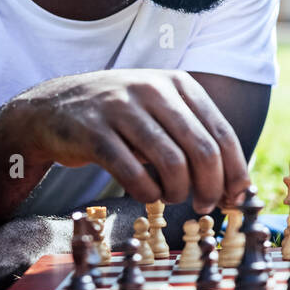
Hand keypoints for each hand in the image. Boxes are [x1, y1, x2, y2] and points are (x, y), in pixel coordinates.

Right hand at [5, 69, 248, 213]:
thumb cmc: (121, 117)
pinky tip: (149, 196)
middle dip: (211, 186)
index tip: (237, 197)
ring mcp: (122, 108)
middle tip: (206, 205)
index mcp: (179, 84)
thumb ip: (196, 138)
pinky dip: (148, 193)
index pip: (221, 133)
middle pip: (202, 150)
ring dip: (179, 191)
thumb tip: (236, 186)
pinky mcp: (94, 132)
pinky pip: (133, 173)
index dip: (235, 171)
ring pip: (172, 162)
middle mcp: (153, 90)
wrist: (52, 107)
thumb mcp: (162, 111)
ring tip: (174, 198)